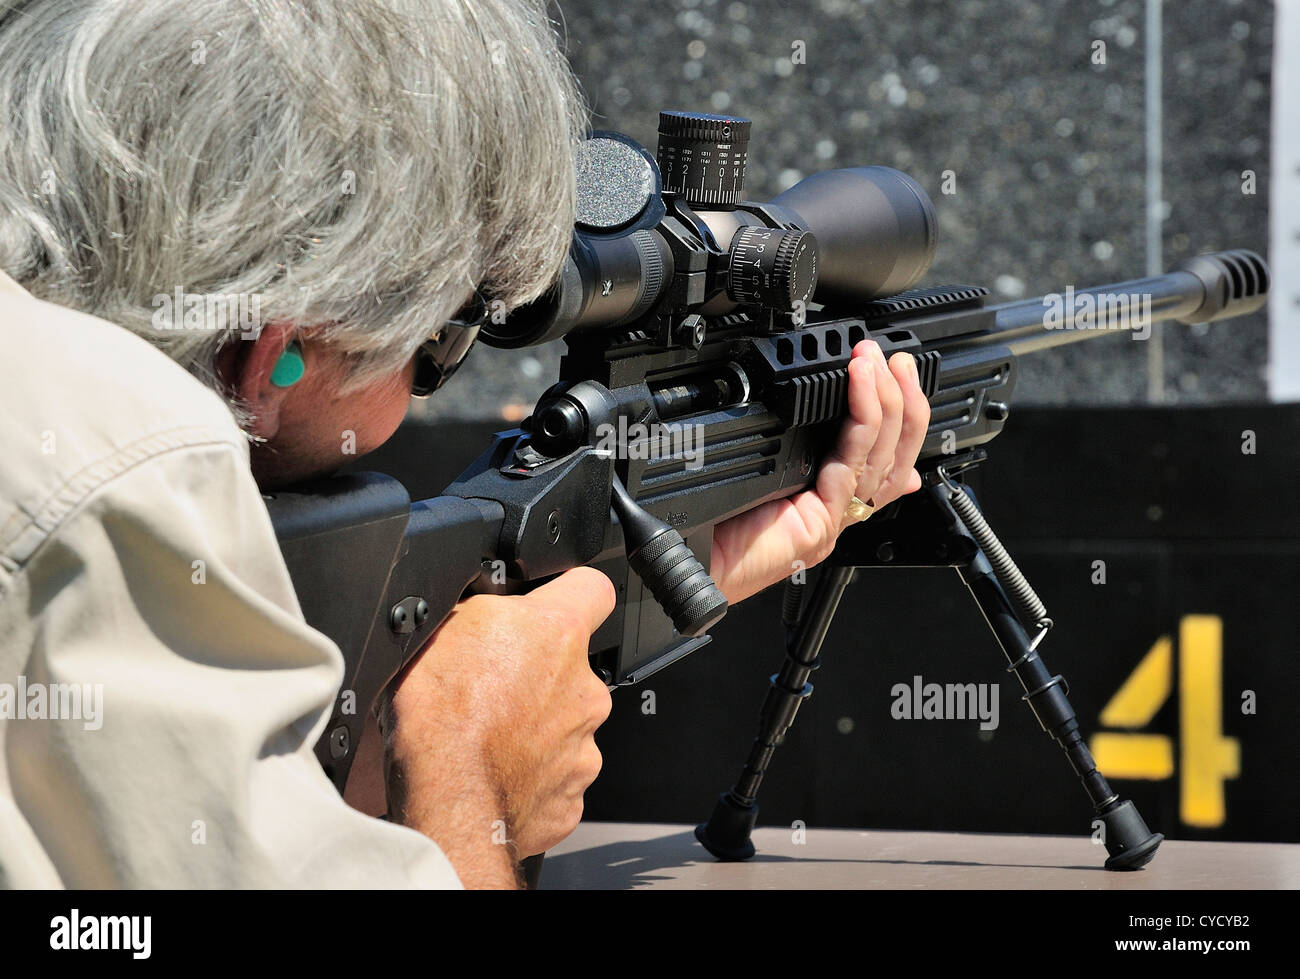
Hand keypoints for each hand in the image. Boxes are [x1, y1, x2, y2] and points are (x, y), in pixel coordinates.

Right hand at [381, 567, 614, 887]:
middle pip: (571, 667)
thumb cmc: (438, 720)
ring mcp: (584, 745)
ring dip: (535, 728)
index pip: (594, 588)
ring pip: (564, 725)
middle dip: (538, 674)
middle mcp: (584, 688)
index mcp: (558, 634)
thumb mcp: (442, 628)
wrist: (445, 803)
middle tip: (491, 690)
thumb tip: (488, 609)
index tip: (556, 603)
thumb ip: (484, 612)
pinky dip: (531, 776)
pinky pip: (556, 776)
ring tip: (487, 738)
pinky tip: (495, 773)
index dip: (571, 592)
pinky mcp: (573, 795)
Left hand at [710, 340, 929, 604]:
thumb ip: (797, 450)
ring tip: (878, 362)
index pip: (886, 457)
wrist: (693, 560)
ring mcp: (834, 518)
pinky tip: (860, 387)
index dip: (902, 417)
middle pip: (895, 455)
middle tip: (896, 360)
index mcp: (829, 501)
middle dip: (904, 401)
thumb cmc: (717, 524)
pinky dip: (862, 417)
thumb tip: (819, 417)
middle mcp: (839, 511)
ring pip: (881, 455)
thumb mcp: (764, 471)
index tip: (896, 374)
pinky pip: (853, 462)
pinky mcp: (821, 522)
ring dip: (885, 400)